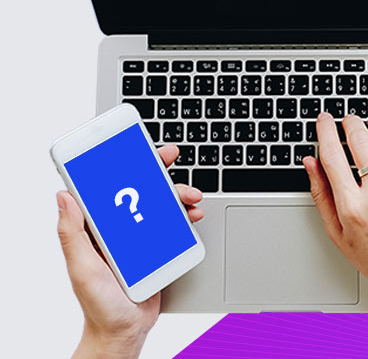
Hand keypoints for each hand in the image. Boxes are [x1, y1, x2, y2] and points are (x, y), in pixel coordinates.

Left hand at [57, 144, 202, 358]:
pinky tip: (192, 214)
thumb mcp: (82, 268)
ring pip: (161, 203)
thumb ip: (72, 233)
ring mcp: (141, 236)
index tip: (133, 147)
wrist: (124, 332)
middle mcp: (119, 228)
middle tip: (169, 157)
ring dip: (177, 193)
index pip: (107, 187)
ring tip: (190, 196)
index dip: (121, 163)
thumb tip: (63, 197)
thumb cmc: (98, 305)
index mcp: (96, 227)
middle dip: (156, 169)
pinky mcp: (159, 247)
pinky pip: (175, 224)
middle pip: (139, 188)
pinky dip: (186, 215)